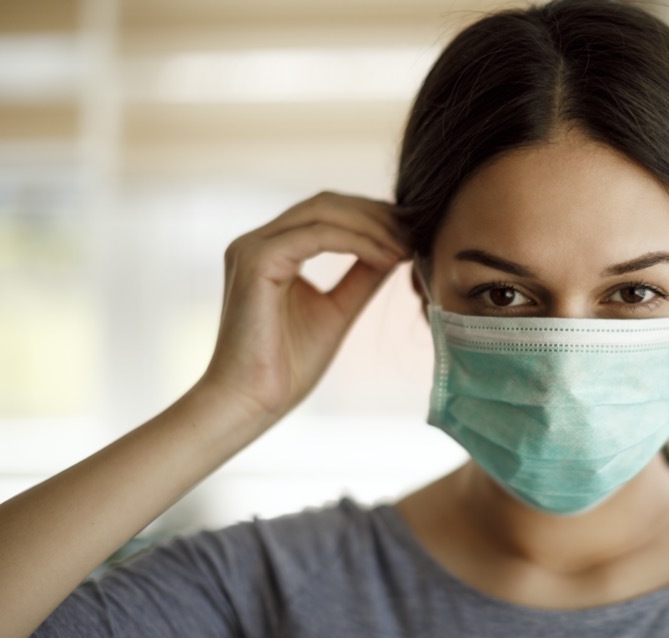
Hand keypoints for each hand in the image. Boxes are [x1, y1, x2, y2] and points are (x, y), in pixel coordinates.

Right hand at [198, 192, 409, 418]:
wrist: (251, 401)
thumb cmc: (286, 368)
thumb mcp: (337, 311)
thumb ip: (361, 277)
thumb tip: (397, 250)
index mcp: (271, 250)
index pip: (327, 213)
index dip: (372, 217)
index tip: (413, 232)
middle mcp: (257, 241)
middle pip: (327, 204)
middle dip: (377, 215)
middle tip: (417, 232)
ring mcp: (252, 247)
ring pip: (323, 212)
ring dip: (373, 226)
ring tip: (407, 247)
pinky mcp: (256, 260)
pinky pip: (317, 235)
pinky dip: (358, 242)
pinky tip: (388, 258)